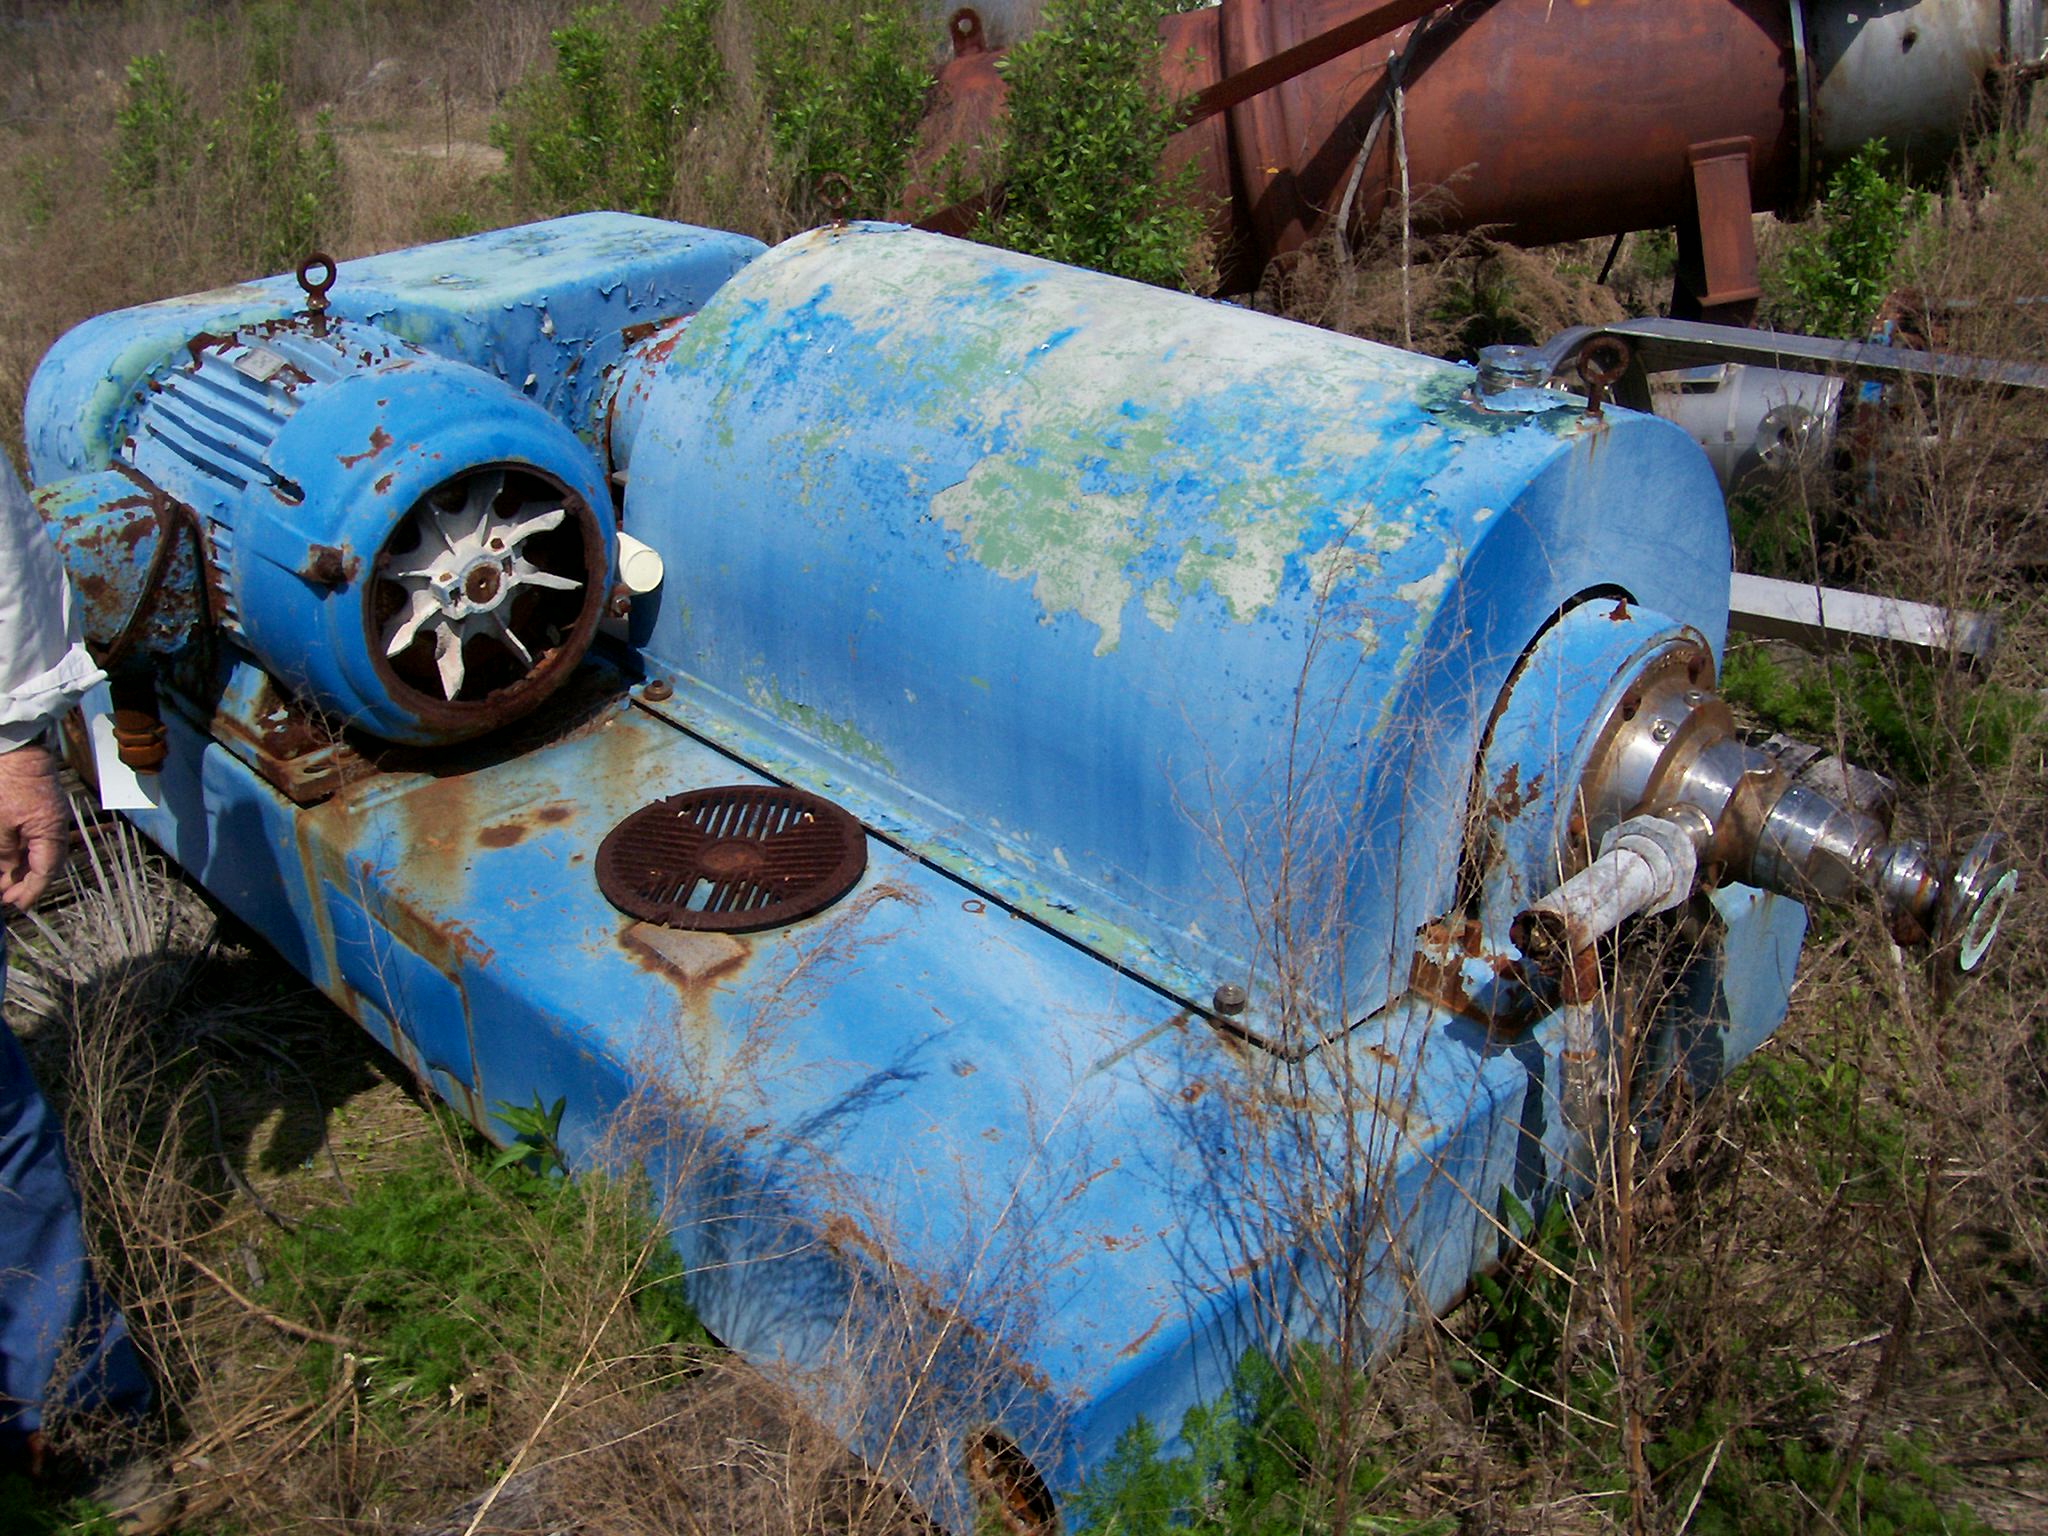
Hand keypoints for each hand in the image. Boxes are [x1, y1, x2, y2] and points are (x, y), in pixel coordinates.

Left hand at [0, 743, 69, 911]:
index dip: (31, 891)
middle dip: (25, 884)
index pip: (45, 871)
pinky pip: (36, 841)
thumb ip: (3, 852)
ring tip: (5, 882)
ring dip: (23, 870)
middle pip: (45, 865)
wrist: (17, 749)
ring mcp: (50, 819)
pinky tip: (10, 861)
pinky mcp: (41, 812)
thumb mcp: (0, 824)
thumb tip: (6, 874)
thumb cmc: (8, 782)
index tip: (16, 905)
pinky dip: (23, 854)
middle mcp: (56, 828)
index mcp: (51, 831)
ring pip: (40, 854)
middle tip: (5, 897)